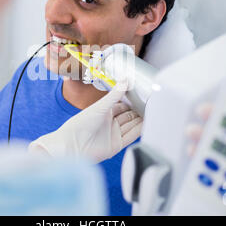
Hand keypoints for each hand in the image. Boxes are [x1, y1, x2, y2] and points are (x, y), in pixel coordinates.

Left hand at [28, 81, 142, 162]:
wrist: (72, 144)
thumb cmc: (80, 123)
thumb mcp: (100, 106)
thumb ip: (115, 94)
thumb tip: (126, 80)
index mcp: (103, 112)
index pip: (122, 105)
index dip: (131, 101)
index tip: (142, 94)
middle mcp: (109, 124)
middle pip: (128, 116)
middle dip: (138, 110)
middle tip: (151, 103)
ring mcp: (113, 134)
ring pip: (131, 125)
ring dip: (141, 120)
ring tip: (153, 111)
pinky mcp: (116, 145)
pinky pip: (131, 136)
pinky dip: (139, 130)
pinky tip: (147, 123)